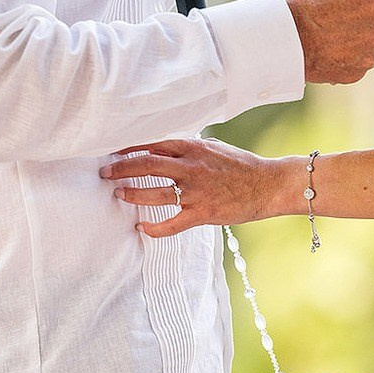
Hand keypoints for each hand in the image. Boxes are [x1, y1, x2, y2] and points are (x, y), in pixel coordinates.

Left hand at [100, 137, 290, 238]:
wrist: (268, 185)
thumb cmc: (242, 165)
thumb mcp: (214, 147)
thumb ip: (189, 147)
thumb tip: (165, 146)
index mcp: (193, 148)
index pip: (153, 144)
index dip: (129, 148)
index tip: (113, 151)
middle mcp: (191, 168)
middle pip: (147, 165)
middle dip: (121, 169)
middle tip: (105, 173)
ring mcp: (196, 192)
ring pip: (154, 193)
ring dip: (132, 194)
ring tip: (118, 194)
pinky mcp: (202, 213)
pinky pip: (171, 223)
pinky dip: (154, 228)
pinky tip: (142, 227)